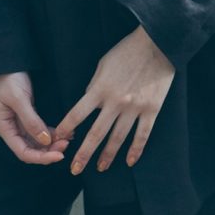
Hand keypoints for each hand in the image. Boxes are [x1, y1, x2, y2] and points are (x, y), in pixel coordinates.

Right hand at [0, 72, 72, 164]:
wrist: (4, 60)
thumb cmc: (7, 77)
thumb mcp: (19, 98)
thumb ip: (31, 121)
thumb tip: (45, 140)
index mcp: (3, 127)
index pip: (23, 152)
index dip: (41, 158)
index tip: (60, 156)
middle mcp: (10, 128)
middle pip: (30, 149)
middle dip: (48, 151)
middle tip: (66, 145)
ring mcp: (17, 122)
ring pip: (36, 141)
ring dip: (51, 143)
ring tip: (68, 138)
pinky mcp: (26, 115)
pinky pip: (39, 130)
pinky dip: (51, 133)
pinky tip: (64, 132)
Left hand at [57, 26, 174, 173]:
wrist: (156, 44)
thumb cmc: (126, 52)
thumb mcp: (102, 65)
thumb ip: (94, 87)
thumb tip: (87, 103)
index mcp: (100, 89)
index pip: (78, 114)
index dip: (66, 129)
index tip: (57, 140)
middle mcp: (115, 102)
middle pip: (96, 134)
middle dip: (84, 154)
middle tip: (75, 169)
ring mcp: (134, 108)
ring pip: (118, 138)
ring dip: (108, 156)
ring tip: (100, 168)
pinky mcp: (152, 110)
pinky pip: (142, 135)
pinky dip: (135, 150)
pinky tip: (129, 162)